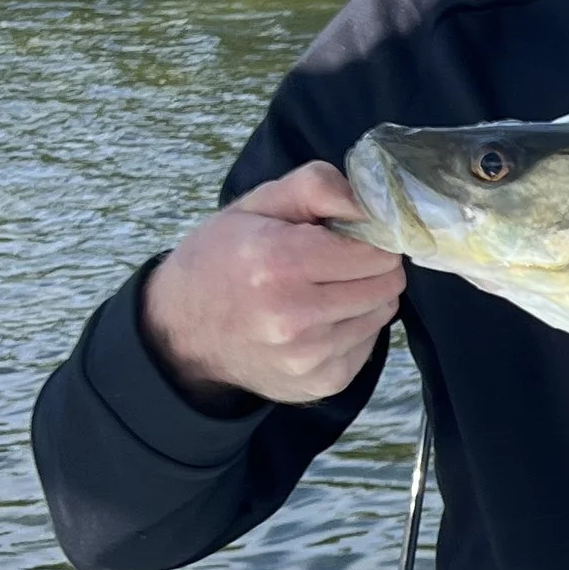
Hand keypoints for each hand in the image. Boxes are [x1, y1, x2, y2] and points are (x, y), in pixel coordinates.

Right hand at [140, 161, 405, 406]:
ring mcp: (310, 357)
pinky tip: (318, 321)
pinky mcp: (321, 383)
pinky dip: (353, 328)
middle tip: (338, 262)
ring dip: (364, 297)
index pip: (376, 252)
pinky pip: (368, 344)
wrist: (181, 332)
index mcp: (279, 263)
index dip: (369, 238)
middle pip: (387, 283)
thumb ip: (317, 187)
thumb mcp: (258, 204)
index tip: (349, 237)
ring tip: (323, 290)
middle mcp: (295, 317)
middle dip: (372, 266)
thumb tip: (370, 206)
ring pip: (382, 313)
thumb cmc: (221, 258)